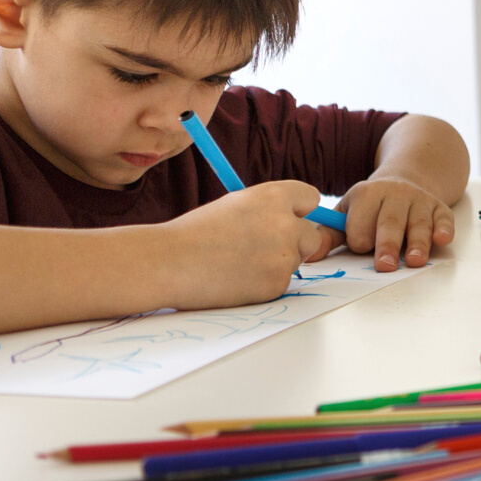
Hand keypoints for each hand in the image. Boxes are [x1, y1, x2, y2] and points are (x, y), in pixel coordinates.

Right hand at [161, 181, 323, 306]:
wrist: (170, 263)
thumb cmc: (196, 232)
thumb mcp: (236, 204)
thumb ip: (270, 209)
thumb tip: (295, 218)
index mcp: (275, 196)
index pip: (311, 198)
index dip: (297, 209)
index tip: (286, 217)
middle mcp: (287, 224)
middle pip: (311, 234)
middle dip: (294, 241)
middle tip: (260, 247)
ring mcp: (284, 256)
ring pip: (296, 260)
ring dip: (277, 263)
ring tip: (239, 262)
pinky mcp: (277, 284)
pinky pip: (282, 282)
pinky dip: (264, 283)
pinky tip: (236, 278)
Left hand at [337, 176, 456, 271]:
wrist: (402, 181)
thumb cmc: (370, 207)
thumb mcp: (346, 213)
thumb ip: (329, 234)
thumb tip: (310, 255)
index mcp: (366, 194)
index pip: (360, 222)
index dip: (358, 238)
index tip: (359, 245)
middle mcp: (395, 193)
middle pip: (390, 222)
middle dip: (387, 245)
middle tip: (383, 266)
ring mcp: (419, 199)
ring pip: (419, 223)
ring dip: (417, 243)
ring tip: (413, 261)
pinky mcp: (439, 207)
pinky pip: (444, 218)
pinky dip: (444, 229)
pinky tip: (441, 239)